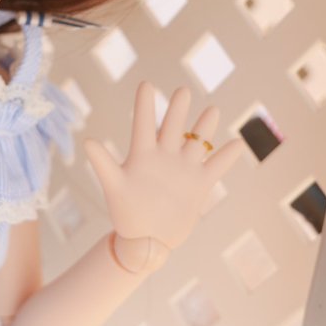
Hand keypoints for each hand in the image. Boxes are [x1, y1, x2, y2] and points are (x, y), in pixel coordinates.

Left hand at [84, 82, 244, 250]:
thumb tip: (88, 141)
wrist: (145, 241)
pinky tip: (238, 144)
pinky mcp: (198, 185)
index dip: (145, 105)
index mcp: (142, 156)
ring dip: (204, 127)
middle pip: (172, 127)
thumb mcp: (114, 186)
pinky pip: (215, 167)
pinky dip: (226, 157)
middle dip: (178, 109)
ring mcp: (183, 170)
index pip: (143, 124)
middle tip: (183, 90)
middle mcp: (164, 158)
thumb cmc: (125, 213)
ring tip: (212, 109)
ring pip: (197, 142)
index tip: (146, 83)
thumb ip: (103, 163)